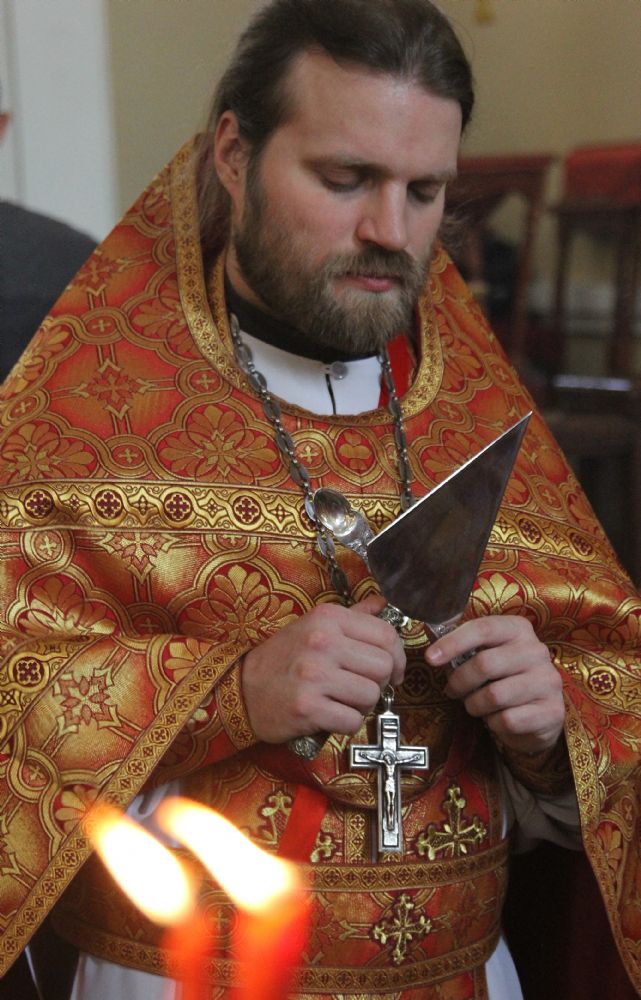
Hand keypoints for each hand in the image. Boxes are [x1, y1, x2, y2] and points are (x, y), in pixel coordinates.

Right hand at [241, 595, 405, 743]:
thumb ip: (352, 616)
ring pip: (372, 695)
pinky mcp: (307, 707)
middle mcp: (322, 641)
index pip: (386, 634)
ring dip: (362, 705)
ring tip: (342, 701)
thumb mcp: (313, 626)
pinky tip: (330, 715)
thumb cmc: (282, 658)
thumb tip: (382, 603)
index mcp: (327, 618)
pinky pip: (352, 720)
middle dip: (380, 682)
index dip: (397, 656)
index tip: (392, 670)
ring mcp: (314, 675)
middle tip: (362, 687)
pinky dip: (346, 723)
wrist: (241, 689)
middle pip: (384, 666)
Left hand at [425, 615, 563, 753]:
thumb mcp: (487, 655)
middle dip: (460, 681)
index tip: (430, 658)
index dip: (452, 643)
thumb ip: (464, 648)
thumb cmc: (504, 679)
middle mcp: (538, 651)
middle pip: (485, 664)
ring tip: (475, 705)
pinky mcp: (552, 712)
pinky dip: (493, 723)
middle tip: (452, 690)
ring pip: (494, 695)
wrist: (538, 714)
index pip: (483, 628)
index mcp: (519, 629)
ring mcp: (548, 681)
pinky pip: (507, 720)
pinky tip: (496, 719)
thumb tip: (433, 651)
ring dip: (474, 705)